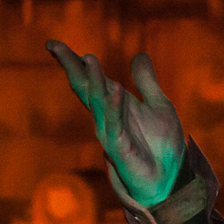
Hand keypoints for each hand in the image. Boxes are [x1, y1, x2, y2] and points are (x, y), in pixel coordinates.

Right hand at [46, 41, 185, 206]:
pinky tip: (115, 90)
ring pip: (98, 103)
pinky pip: (115, 125)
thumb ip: (147, 82)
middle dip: (72, 67)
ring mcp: (111, 133)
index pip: (89, 80)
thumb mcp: (160, 106)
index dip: (74, 62)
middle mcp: (107, 118)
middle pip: (85, 88)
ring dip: (94, 81)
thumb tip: (139, 55)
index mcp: (114, 106)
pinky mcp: (120, 149)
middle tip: (54, 46)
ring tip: (89, 59)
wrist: (170, 179)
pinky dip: (115, 108)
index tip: (54, 44)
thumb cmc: (162, 146)